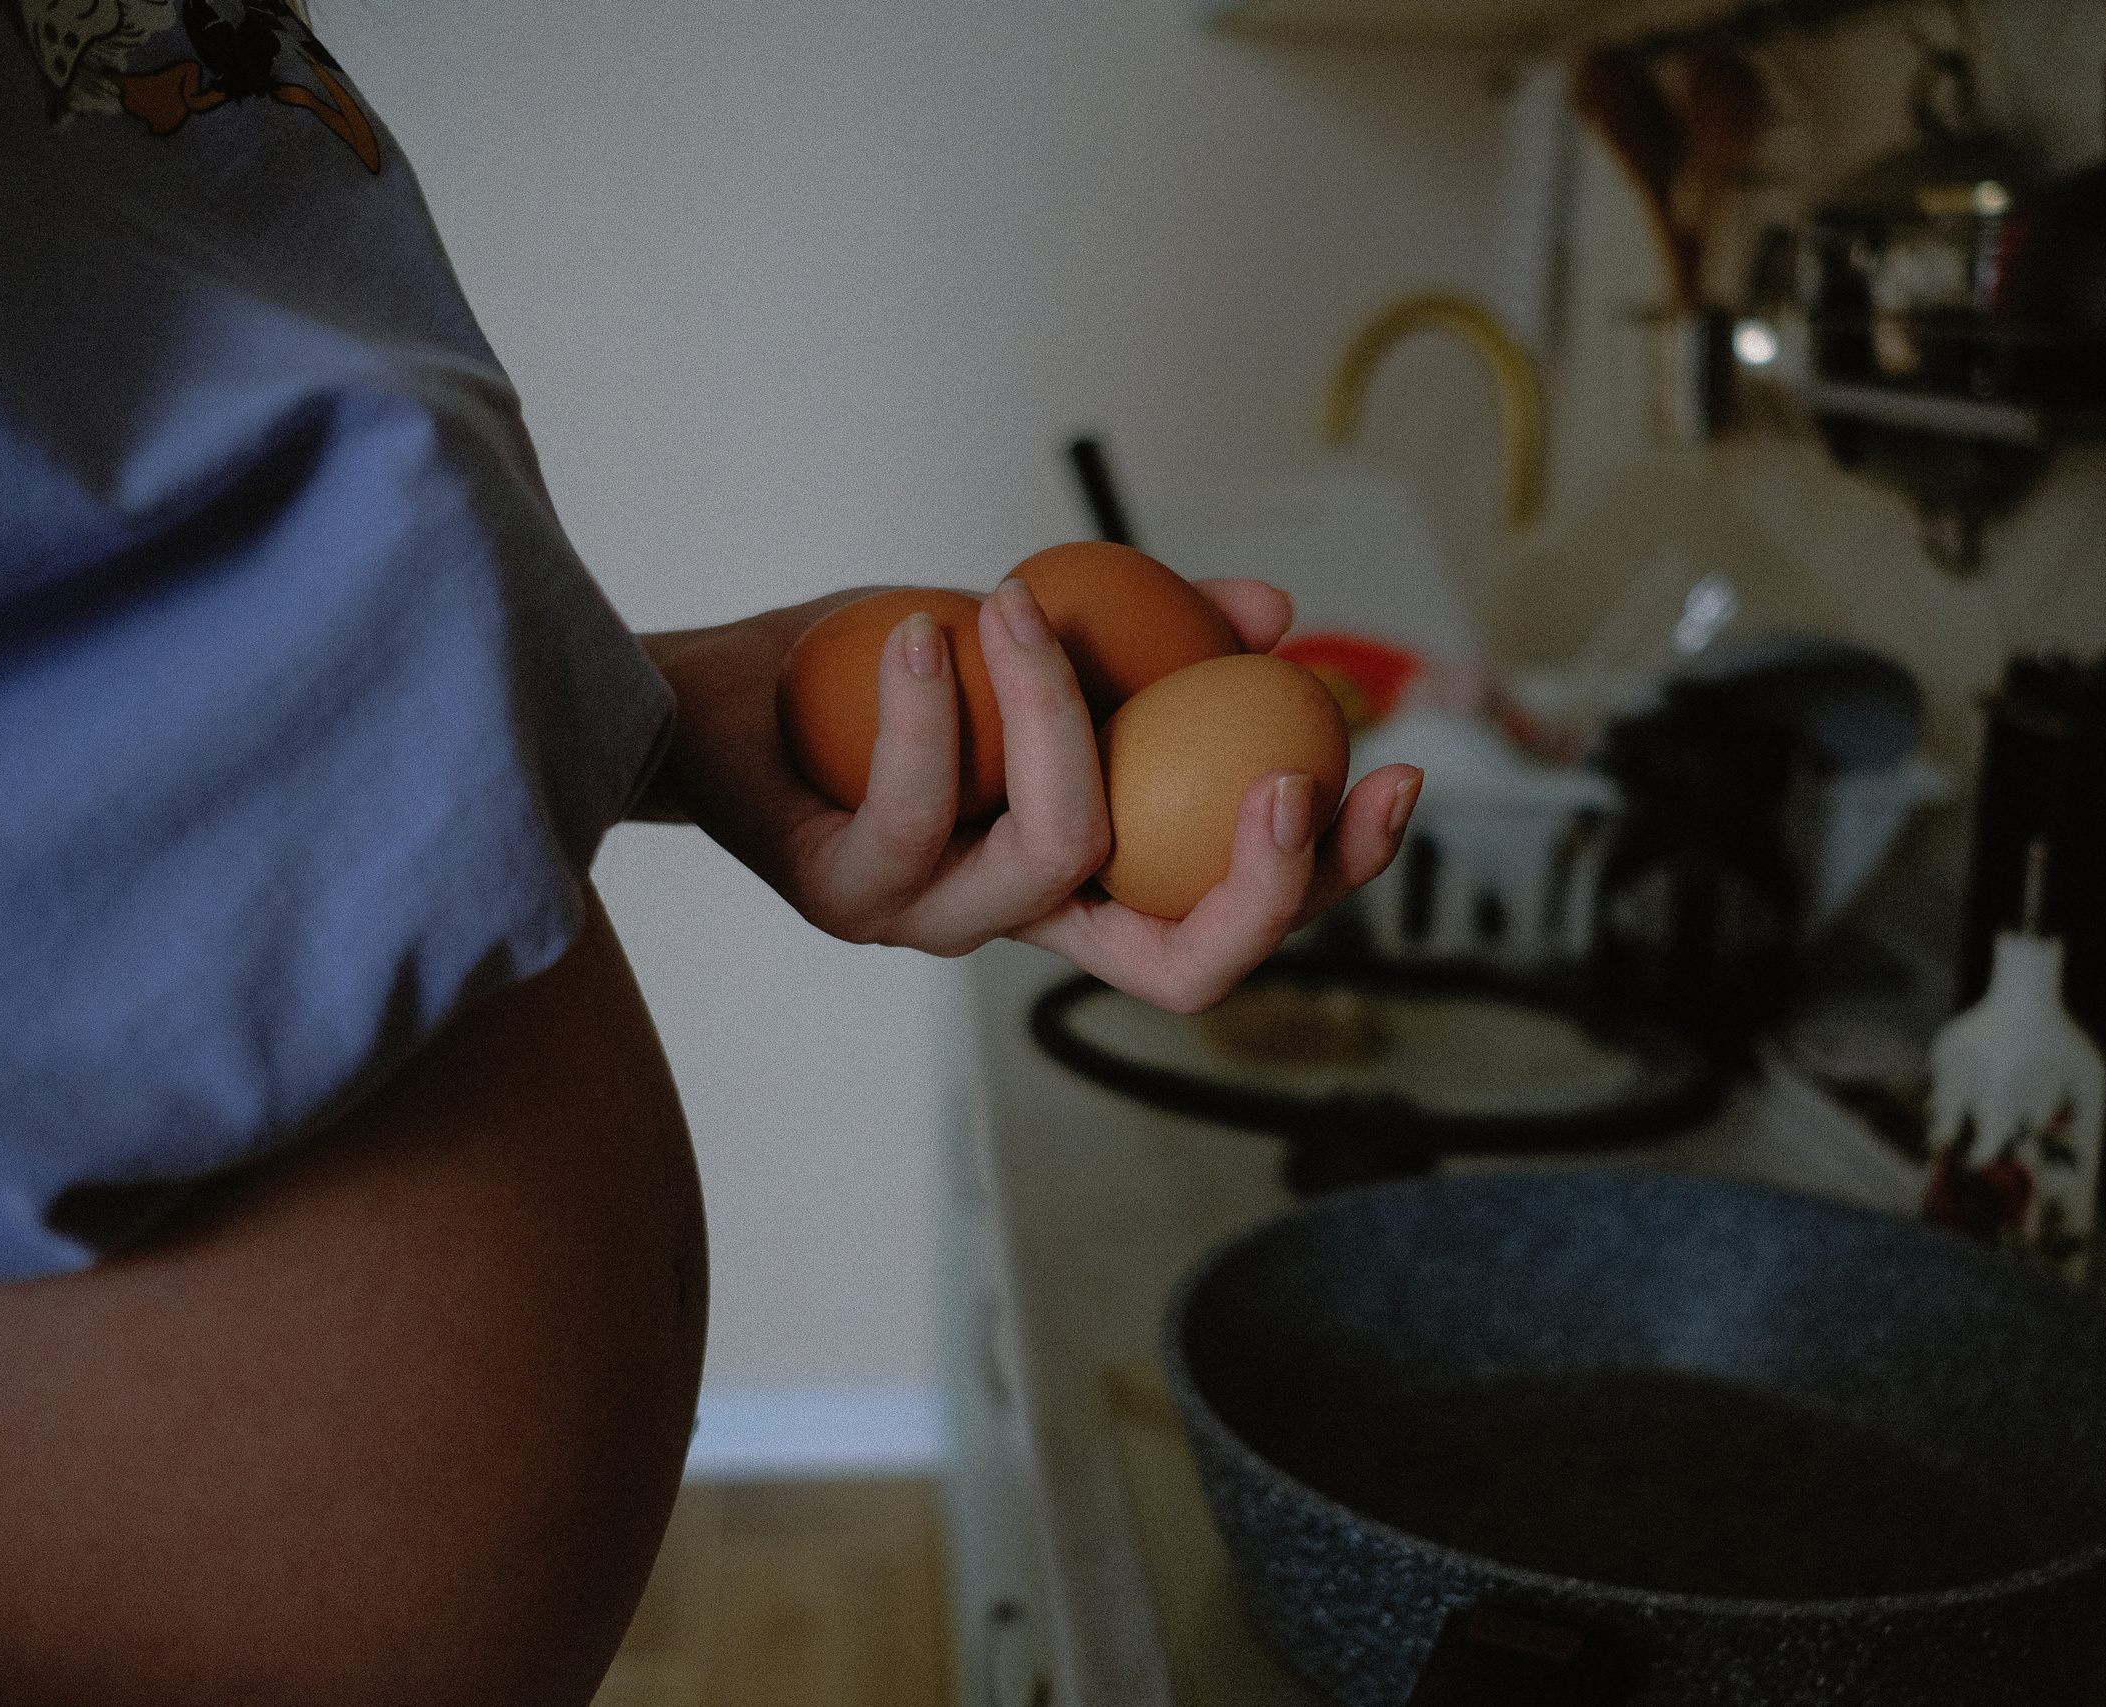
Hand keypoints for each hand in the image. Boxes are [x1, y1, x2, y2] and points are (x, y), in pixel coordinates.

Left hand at [635, 577, 1421, 1011]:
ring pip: (1056, 860)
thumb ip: (1156, 633)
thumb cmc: (876, 672)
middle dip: (1264, 888)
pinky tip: (929, 630)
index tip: (1395, 777)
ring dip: (1062, 719)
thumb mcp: (1036, 635)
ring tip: (1025, 606)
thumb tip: (1274, 614)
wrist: (710, 689)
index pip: (1235, 917)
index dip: (1331, 875)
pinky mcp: (840, 896)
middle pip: (1185, 971)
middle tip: (1292, 777)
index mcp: (1092, 878)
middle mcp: (1025, 921)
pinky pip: (915, 813)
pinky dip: (932, 714)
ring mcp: (934, 921)